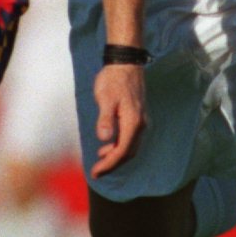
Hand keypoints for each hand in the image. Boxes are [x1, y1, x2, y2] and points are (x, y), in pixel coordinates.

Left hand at [89, 61, 147, 177]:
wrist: (125, 63)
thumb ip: (105, 119)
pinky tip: (107, 145)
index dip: (109, 164)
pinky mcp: (137, 116)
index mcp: (133, 122)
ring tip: (100, 160)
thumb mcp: (105, 98)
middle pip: (128, 153)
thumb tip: (104, 138)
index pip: (122, 151)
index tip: (95, 172)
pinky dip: (119, 146)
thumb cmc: (113, 80)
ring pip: (130, 147)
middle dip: (112, 164)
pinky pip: (130, 138)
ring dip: (116, 156)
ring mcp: (140, 120)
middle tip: (96, 172)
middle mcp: (140, 124)